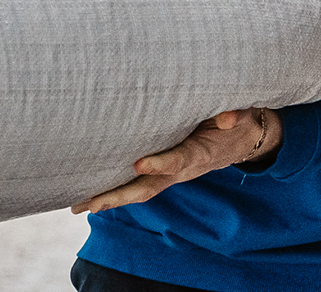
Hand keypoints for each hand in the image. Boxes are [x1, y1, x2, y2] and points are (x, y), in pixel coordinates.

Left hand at [72, 107, 282, 213]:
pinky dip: (115, 193)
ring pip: (139, 190)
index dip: (160, 164)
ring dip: (110, 199)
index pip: (178, 161)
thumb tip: (228, 117)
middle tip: (92, 203)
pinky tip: (90, 196)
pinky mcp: (164, 172)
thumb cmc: (236, 120)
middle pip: (149, 187)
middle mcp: (183, 169)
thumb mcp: (241, 115)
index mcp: (199, 153)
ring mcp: (172, 173)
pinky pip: (138, 185)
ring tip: (78, 205)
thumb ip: (235, 114)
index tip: (138, 163)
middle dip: (120, 196)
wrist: (242, 138)